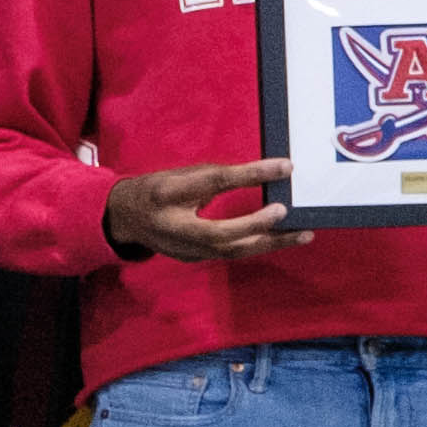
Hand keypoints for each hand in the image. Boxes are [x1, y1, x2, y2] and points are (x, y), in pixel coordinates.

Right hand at [104, 157, 289, 263]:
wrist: (125, 219)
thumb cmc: (159, 190)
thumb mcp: (182, 176)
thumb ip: (218, 178)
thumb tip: (265, 175)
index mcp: (167, 194)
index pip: (216, 182)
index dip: (252, 174)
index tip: (285, 167)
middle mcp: (173, 226)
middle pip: (222, 233)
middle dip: (258, 224)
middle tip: (285, 211)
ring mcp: (182, 248)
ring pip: (232, 250)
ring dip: (269, 242)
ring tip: (301, 234)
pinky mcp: (194, 258)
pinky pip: (230, 253)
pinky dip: (256, 245)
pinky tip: (278, 239)